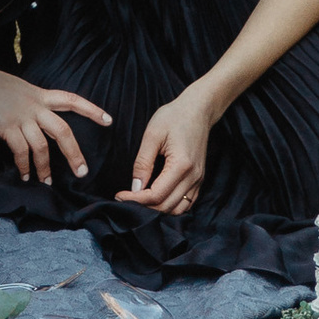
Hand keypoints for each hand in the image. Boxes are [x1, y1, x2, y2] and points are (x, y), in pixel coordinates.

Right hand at [0, 65, 111, 190]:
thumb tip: (40, 121)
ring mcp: (21, 116)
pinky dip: (24, 166)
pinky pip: (21, 151)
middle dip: (74, 154)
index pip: (72, 100)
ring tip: (46, 182)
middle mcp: (34, 105)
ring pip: (42, 146)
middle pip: (63, 130)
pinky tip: (24, 174)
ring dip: (45, 167)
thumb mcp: (19, 89)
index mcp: (40, 94)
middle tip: (82, 172)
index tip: (108, 120)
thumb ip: (33, 103)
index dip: (91, 110)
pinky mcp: (6, 126)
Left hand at [116, 87, 213, 216]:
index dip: (135, 199)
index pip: (156, 195)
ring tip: (139, 200)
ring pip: (178, 209)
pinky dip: (170, 206)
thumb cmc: (174, 116)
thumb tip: (135, 187)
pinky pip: (186, 203)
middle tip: (125, 199)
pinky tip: (156, 199)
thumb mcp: (152, 134)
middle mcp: (193, 177)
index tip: (119, 195)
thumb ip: (143, 162)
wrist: (198, 109)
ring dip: (157, 210)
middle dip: (144, 207)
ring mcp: (198, 180)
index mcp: (182, 165)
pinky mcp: (199, 179)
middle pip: (166, 206)